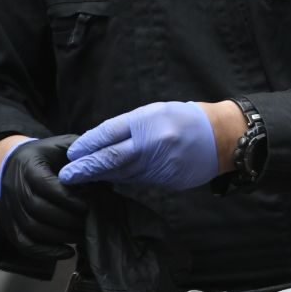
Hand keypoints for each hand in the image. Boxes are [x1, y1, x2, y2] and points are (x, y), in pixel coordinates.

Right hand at [0, 134, 88, 257]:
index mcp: (29, 167)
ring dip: (60, 236)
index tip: (88, 205)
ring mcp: (10, 209)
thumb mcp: (62, 146)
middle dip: (67, 219)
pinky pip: (24, 244)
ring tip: (83, 235)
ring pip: (32, 229)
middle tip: (90, 222)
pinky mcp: (10, 225)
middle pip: (38, 210)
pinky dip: (45, 252)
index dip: (68, 198)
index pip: (46, 186)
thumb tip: (104, 162)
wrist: (12, 164)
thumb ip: (81, 151)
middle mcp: (15, 189)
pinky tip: (67, 253)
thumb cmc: (46, 155)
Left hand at [59, 100, 232, 189]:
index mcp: (149, 120)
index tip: (72, 154)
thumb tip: (100, 143)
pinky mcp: (166, 179)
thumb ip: (130, 127)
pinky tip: (109, 179)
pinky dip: (120, 179)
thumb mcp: (158, 111)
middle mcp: (153, 142)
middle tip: (68, 175)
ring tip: (82, 178)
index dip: (87, 145)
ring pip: (121, 172)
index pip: (108, 133)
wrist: (222, 137)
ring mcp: (160, 163)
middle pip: (110, 158)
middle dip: (86, 167)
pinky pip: (137, 180)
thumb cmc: (187, 119)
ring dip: (100, 176)